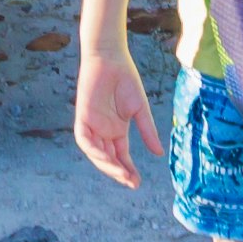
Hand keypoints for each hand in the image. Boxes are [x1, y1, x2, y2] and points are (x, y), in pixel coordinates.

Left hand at [73, 45, 160, 188]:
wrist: (111, 58)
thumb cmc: (125, 80)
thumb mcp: (140, 109)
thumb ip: (147, 131)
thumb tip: (160, 154)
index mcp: (117, 130)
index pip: (121, 156)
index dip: (127, 170)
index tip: (137, 183)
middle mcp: (103, 131)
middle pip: (108, 159)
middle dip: (118, 172)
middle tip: (131, 182)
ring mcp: (92, 125)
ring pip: (96, 153)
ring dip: (107, 165)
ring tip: (121, 174)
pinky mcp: (82, 117)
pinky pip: (85, 140)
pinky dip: (94, 150)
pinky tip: (106, 158)